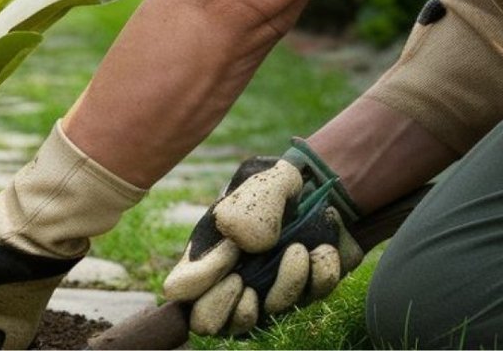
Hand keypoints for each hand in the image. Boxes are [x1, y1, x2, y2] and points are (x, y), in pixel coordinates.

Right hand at [162, 141, 363, 335]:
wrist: (323, 186)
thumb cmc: (277, 183)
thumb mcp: (260, 180)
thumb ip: (246, 208)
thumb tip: (245, 247)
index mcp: (205, 250)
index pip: (179, 289)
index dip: (201, 280)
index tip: (230, 252)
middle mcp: (228, 279)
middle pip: (204, 323)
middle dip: (227, 306)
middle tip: (244, 279)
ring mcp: (263, 293)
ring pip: (261, 319)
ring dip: (284, 283)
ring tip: (298, 248)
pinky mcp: (299, 295)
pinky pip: (306, 302)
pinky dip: (317, 276)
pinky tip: (320, 250)